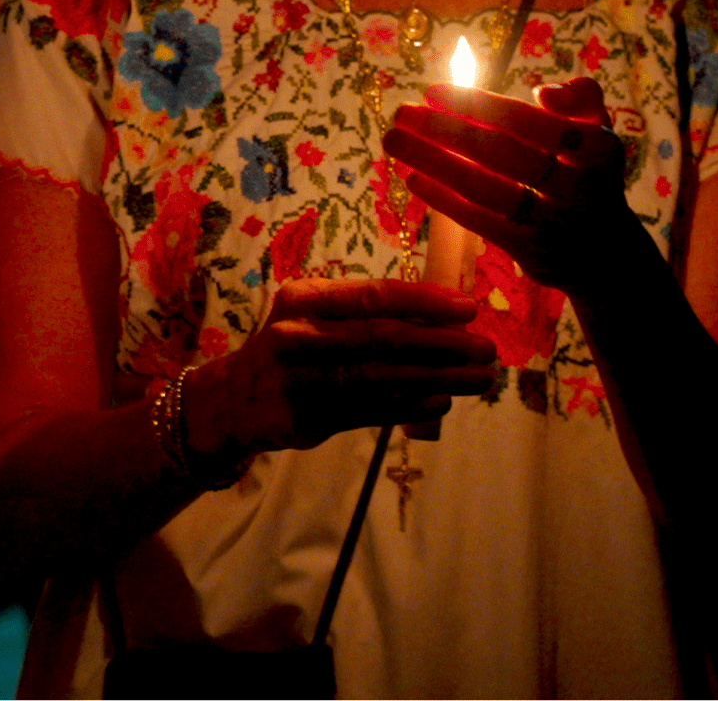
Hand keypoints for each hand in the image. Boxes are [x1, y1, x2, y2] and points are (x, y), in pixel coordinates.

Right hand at [184, 278, 496, 461]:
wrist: (231, 399)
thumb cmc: (290, 346)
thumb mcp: (311, 314)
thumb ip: (361, 312)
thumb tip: (439, 313)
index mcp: (303, 299)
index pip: (373, 297)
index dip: (425, 302)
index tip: (468, 308)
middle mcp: (298, 336)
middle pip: (383, 340)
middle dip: (442, 344)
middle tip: (486, 350)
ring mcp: (301, 381)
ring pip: (383, 379)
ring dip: (439, 379)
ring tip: (479, 379)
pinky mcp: (308, 419)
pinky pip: (371, 412)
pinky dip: (411, 406)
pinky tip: (443, 401)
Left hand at [382, 78, 640, 295]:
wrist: (609, 254)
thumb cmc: (591, 176)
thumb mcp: (598, 132)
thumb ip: (581, 99)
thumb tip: (545, 92)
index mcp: (598, 147)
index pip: (529, 121)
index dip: (479, 105)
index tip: (432, 90)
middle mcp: (580, 186)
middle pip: (502, 153)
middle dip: (446, 130)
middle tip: (401, 112)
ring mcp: (554, 223)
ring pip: (486, 189)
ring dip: (435, 162)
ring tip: (393, 141)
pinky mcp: (532, 253)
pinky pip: (481, 222)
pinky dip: (445, 200)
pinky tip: (413, 178)